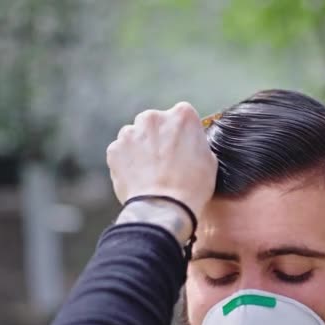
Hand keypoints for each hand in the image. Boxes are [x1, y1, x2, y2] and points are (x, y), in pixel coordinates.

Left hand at [106, 102, 217, 218]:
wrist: (163, 208)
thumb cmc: (192, 186)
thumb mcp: (209, 160)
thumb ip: (196, 143)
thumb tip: (190, 145)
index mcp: (182, 115)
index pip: (182, 116)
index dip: (182, 133)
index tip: (183, 147)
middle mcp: (154, 117)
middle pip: (155, 122)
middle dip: (158, 137)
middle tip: (165, 161)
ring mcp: (131, 132)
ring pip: (135, 136)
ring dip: (141, 148)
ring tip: (151, 172)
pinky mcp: (114, 149)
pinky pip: (121, 152)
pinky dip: (127, 162)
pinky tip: (139, 178)